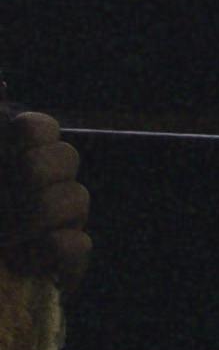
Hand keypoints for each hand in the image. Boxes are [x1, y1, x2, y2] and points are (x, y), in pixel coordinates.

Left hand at [0, 111, 91, 291]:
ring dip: (39, 217)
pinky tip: (22, 260)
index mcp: (18, 164)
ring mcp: (59, 225)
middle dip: (35, 176)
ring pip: (78, 199)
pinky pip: (79, 247)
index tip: (9, 151)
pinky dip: (51, 254)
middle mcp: (44, 188)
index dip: (29, 136)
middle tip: (3, 204)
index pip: (42, 129)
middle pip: (67, 159)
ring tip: (8, 238)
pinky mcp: (66, 265)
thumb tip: (1, 84)